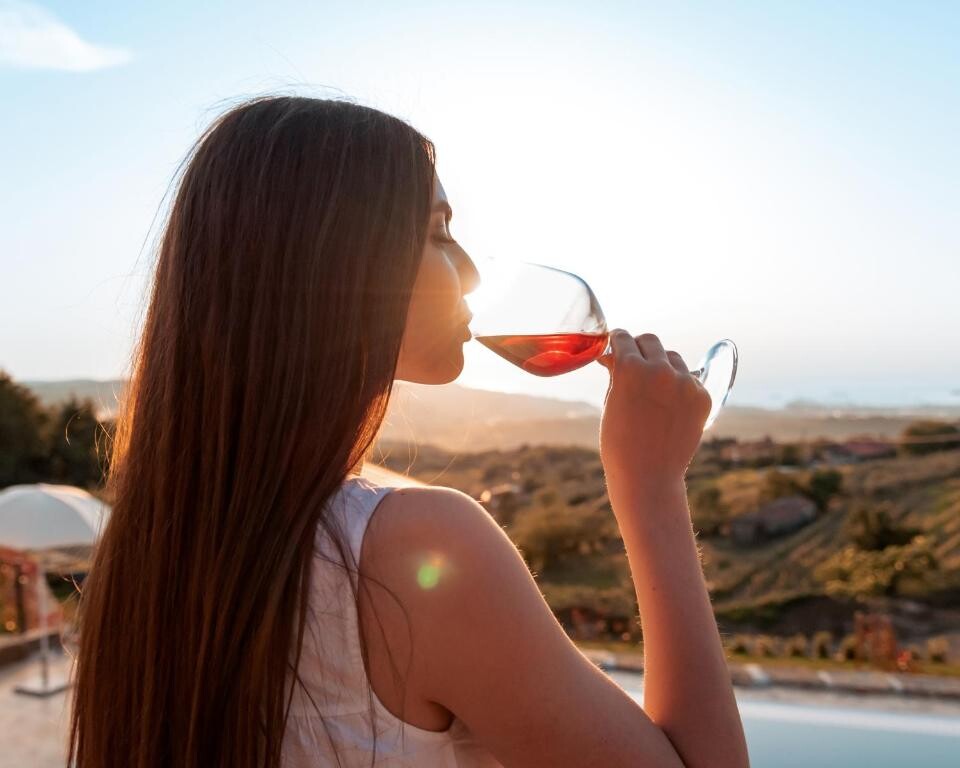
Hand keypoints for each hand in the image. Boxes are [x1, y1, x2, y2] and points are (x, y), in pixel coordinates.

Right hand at [597, 330, 711, 494]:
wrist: (648, 476)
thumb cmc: (620, 442)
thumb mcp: (611, 403)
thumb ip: (616, 373)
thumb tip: (614, 354)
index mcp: (631, 369)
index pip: (624, 338)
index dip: (617, 341)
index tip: (616, 344)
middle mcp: (661, 370)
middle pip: (651, 341)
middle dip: (639, 348)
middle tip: (632, 360)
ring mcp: (686, 383)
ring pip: (672, 357)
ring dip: (660, 364)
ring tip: (652, 385)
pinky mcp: (703, 397)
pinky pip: (689, 379)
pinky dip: (678, 385)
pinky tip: (668, 403)